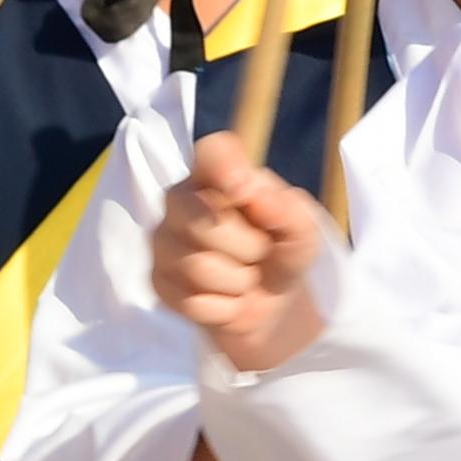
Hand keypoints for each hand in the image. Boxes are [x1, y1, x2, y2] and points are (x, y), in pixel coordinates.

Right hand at [152, 133, 325, 375]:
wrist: (269, 303)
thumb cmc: (281, 252)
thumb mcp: (303, 233)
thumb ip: (290, 210)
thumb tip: (255, 194)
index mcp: (217, 173)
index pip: (212, 151)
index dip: (226, 168)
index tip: (244, 193)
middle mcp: (180, 200)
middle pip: (206, 222)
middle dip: (248, 248)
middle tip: (259, 251)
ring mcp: (163, 241)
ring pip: (199, 267)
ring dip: (239, 282)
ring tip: (245, 277)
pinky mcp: (157, 281)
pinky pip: (193, 302)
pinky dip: (224, 308)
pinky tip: (227, 298)